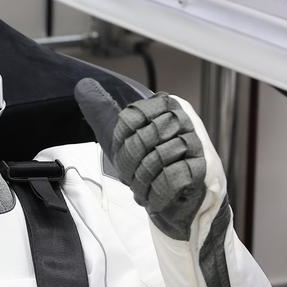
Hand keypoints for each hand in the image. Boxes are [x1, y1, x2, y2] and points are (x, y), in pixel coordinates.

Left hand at [74, 80, 206, 240]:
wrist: (184, 201)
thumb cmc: (155, 165)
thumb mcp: (125, 136)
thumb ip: (104, 111)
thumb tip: (83, 86)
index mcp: (167, 105)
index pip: (131, 117)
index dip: (121, 143)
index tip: (123, 155)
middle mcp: (185, 119)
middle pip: (142, 138)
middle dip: (130, 165)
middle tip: (132, 178)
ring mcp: (197, 143)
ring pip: (156, 159)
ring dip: (143, 182)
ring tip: (144, 188)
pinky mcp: (202, 168)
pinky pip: (171, 178)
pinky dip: (156, 193)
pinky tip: (155, 197)